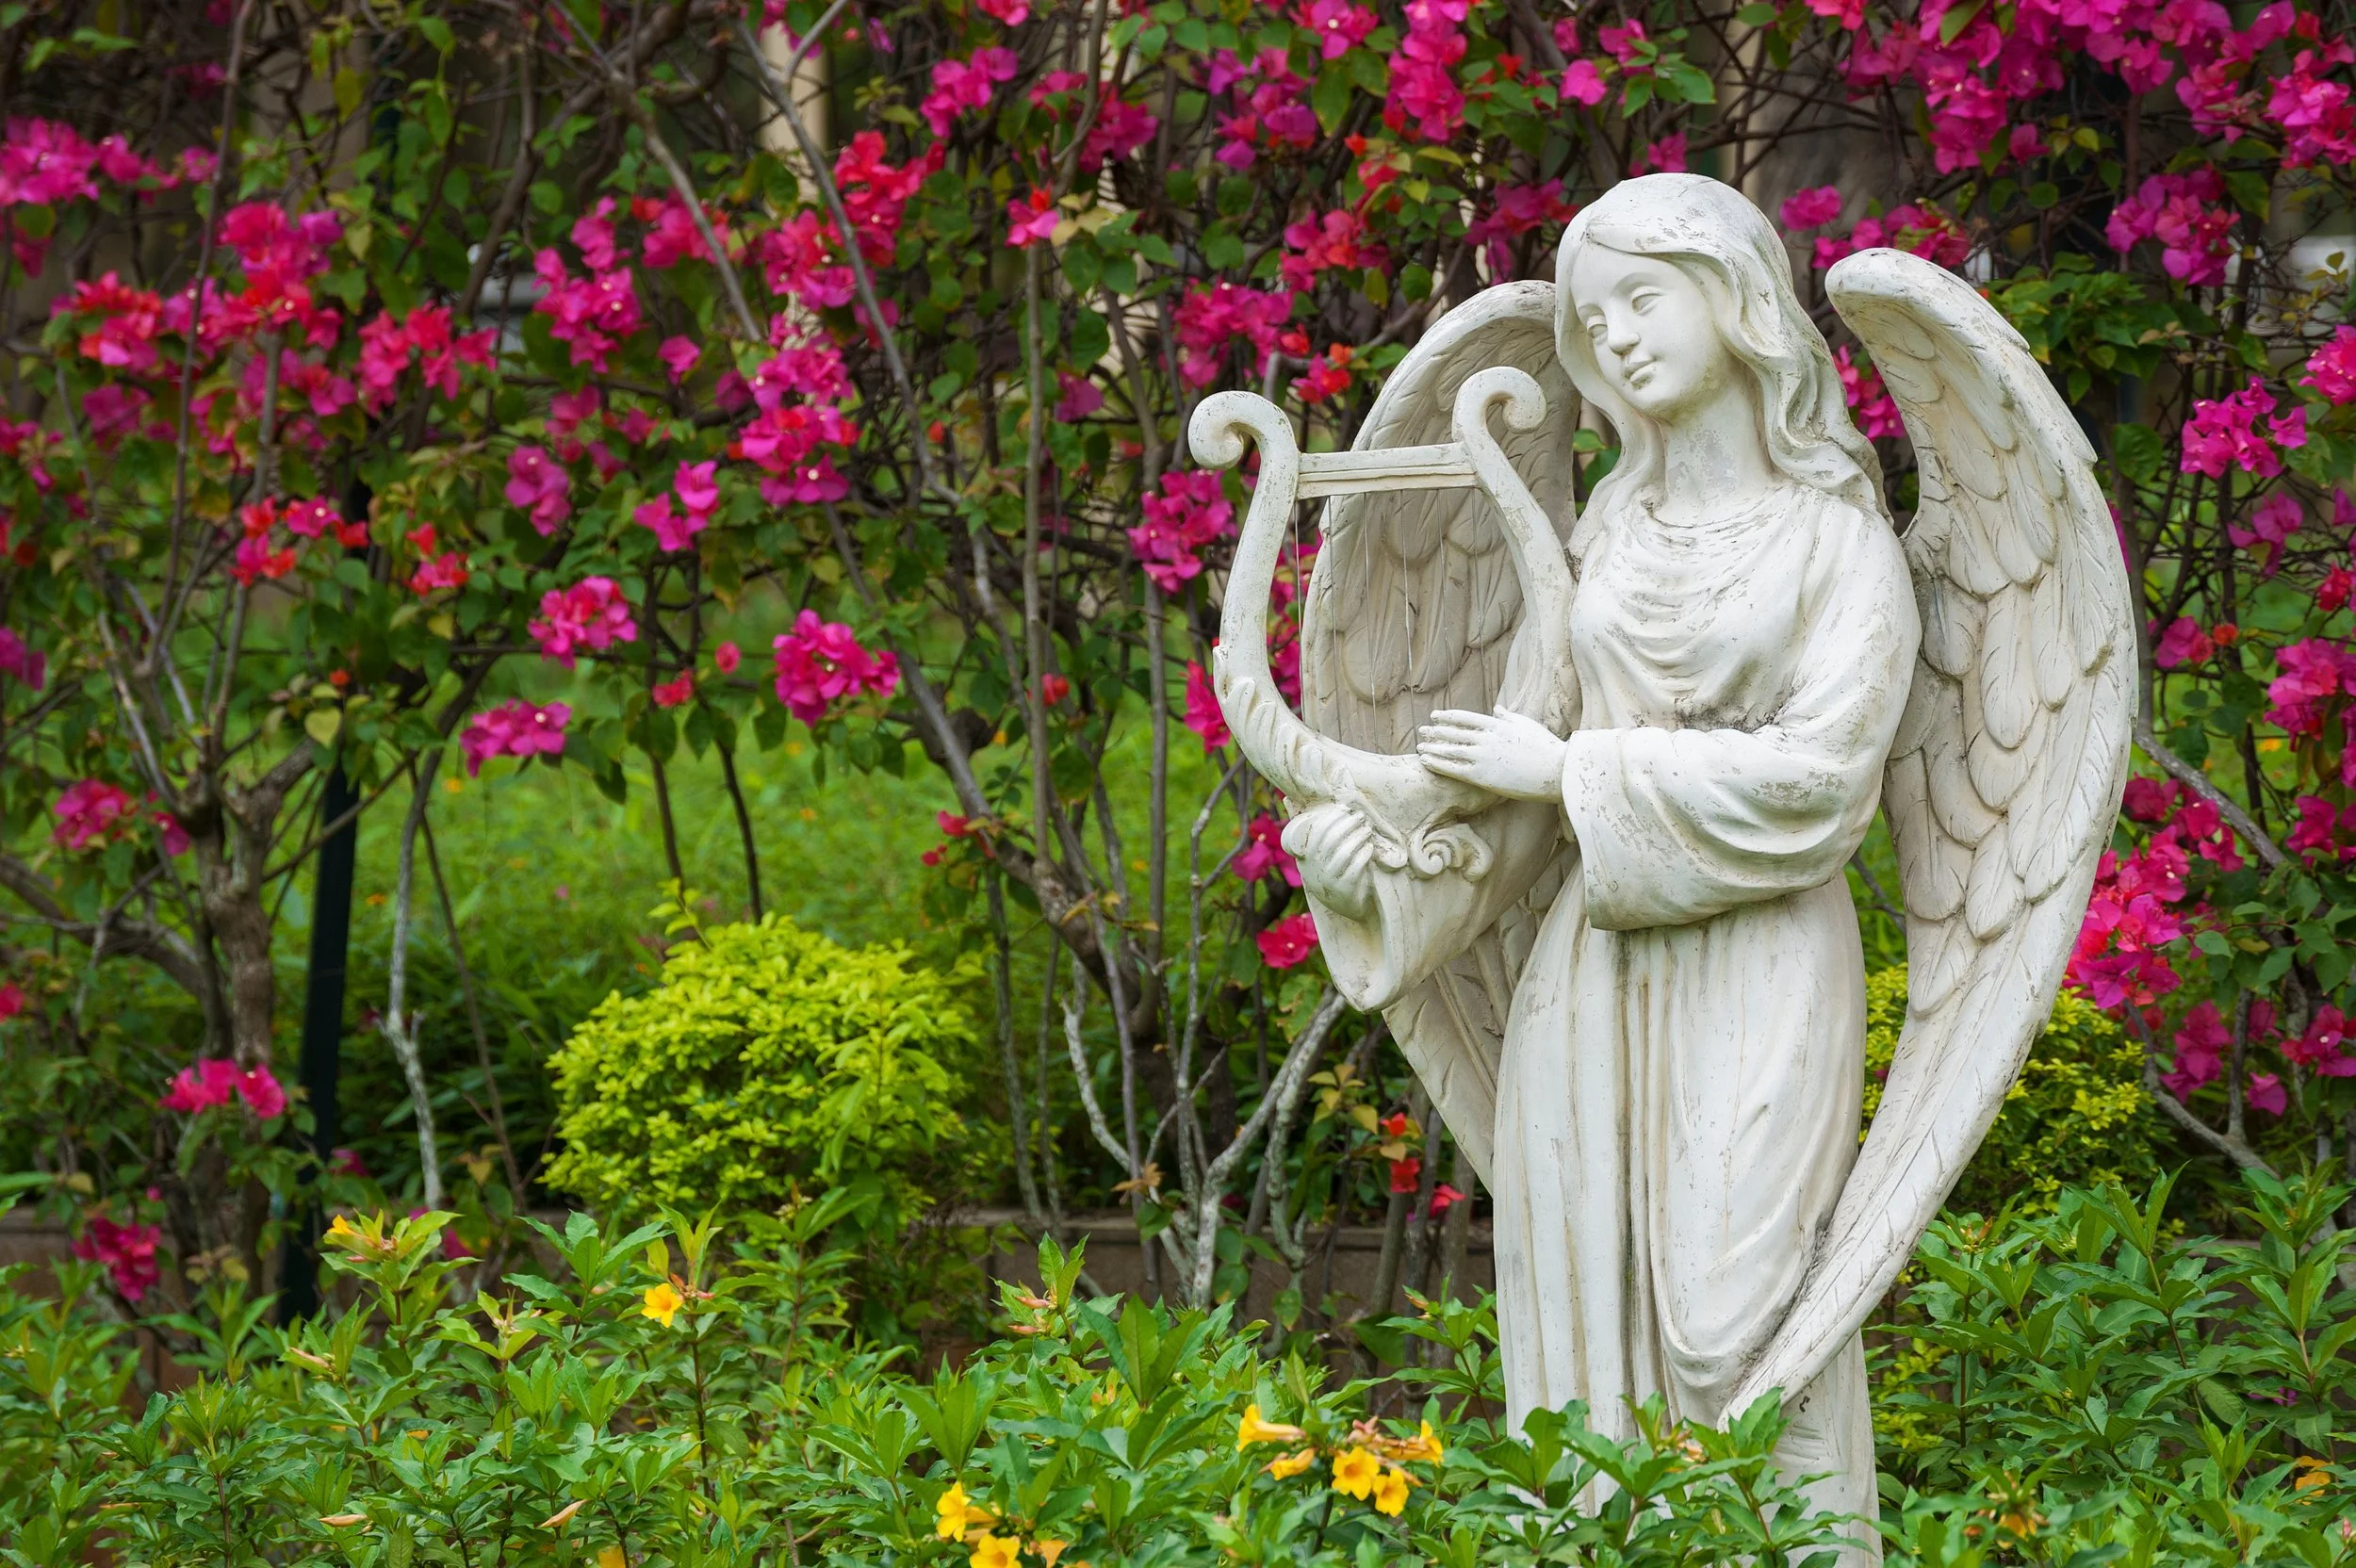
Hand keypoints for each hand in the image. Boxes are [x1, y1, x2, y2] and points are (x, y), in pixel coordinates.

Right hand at [1284, 805, 1381, 921]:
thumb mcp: (1317, 854)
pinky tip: (1369, 846)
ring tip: (1367, 830)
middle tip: (1360, 816)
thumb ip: (1310, 831)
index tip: (1345, 808)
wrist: (1345, 905)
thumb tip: (1294, 799)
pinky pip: (1355, 868)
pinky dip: (1364, 854)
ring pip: (1344, 853)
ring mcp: (1329, 880)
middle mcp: (1314, 869)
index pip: (1316, 832)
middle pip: (1331, 840)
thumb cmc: (1331, 871)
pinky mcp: (1345, 890)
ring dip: (1358, 837)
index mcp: (1305, 857)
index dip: (1331, 817)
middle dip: (1347, 824)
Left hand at [1416, 708, 1566, 801]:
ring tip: (1419, 747)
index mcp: (1496, 724)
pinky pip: (1454, 769)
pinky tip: (1425, 761)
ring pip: (1450, 750)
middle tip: (1422, 731)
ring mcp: (1483, 757)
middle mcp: (1486, 738)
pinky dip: (1437, 764)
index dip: (1447, 717)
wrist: (1556, 771)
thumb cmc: (1545, 748)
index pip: (1464, 717)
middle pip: (1453, 733)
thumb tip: (1496, 708)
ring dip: (1433, 747)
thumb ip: (1508, 716)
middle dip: (1435, 732)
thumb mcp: (1526, 724)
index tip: (1435, 716)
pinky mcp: (1482, 776)